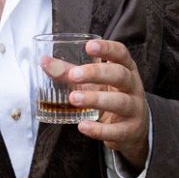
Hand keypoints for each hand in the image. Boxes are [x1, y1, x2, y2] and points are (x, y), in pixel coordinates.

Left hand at [59, 37, 149, 167]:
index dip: (107, 48)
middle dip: (96, 74)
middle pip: (120, 75)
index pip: (121, 54)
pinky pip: (117, 130)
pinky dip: (99, 130)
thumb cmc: (110, 97)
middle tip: (73, 75)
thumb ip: (70, 73)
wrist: (133, 130)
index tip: (89, 46)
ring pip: (120, 102)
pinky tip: (83, 126)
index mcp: (126, 69)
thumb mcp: (95, 84)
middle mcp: (133, 87)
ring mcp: (134, 109)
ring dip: (96, 99)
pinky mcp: (130, 131)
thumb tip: (44, 62)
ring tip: (73, 99)